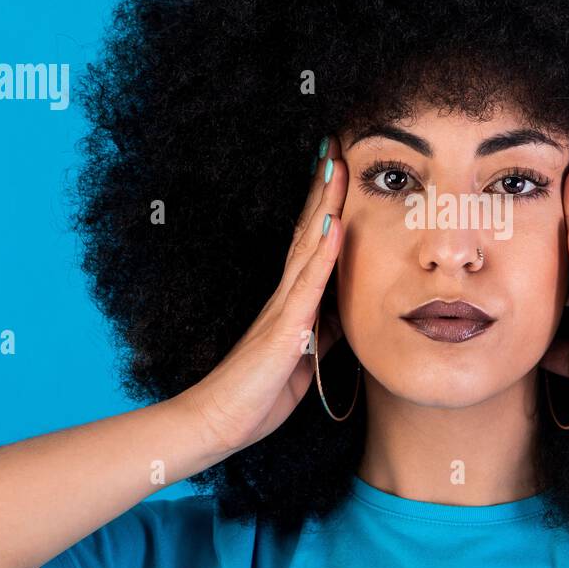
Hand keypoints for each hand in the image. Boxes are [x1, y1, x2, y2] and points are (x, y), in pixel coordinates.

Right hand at [177, 134, 348, 454]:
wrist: (221, 422)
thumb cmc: (259, 393)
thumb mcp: (304, 357)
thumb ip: (324, 330)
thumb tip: (347, 311)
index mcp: (290, 301)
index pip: (311, 242)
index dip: (326, 205)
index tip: (339, 168)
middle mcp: (285, 294)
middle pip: (308, 229)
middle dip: (324, 188)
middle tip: (336, 145)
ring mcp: (283, 307)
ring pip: (307, 244)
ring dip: (325, 204)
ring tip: (337, 165)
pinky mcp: (285, 329)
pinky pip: (308, 286)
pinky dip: (323, 254)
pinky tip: (334, 225)